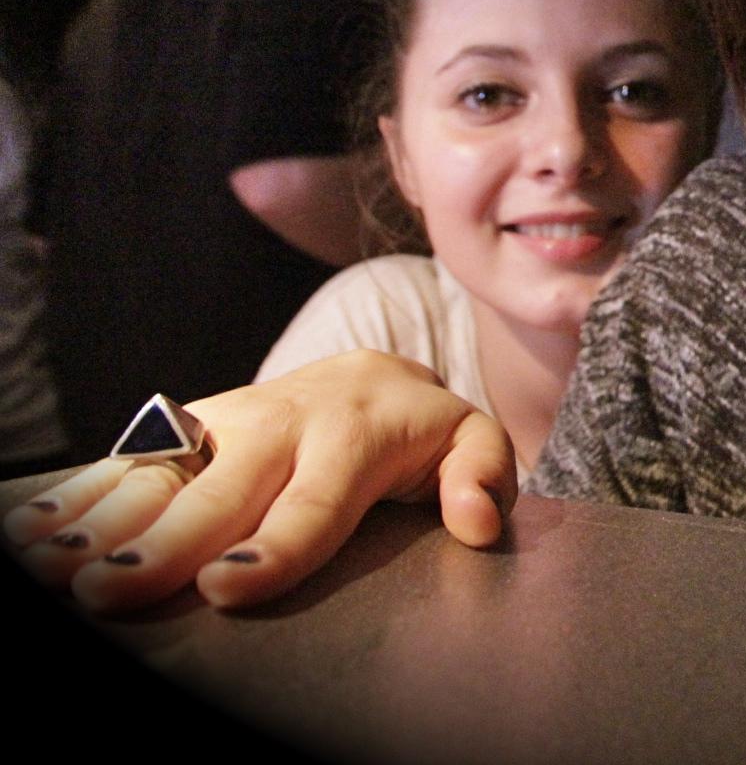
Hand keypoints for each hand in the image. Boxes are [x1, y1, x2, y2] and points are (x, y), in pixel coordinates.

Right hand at [3, 350, 514, 612]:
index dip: (274, 547)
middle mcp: (283, 422)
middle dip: (164, 544)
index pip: (315, 502)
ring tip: (52, 567)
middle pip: (220, 492)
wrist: (369, 375)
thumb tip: (476, 524)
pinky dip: (77, 494)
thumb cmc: (421, 432)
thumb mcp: (471, 444)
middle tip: (112, 593)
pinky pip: (128, 459)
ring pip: (162, 472)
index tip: (228, 588)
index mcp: (357, 434)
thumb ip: (480, 477)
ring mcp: (227, 421)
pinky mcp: (188, 427)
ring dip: (102, 521)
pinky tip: (31, 532)